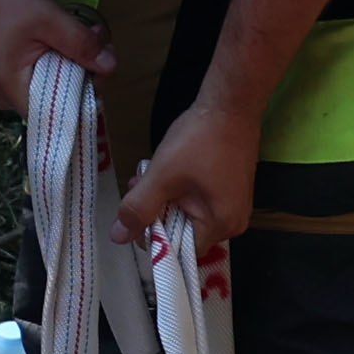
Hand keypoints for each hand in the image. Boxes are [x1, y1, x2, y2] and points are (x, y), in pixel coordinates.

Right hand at [0, 0, 104, 118]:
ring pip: (56, 89)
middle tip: (99, 42)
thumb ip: (81, 44)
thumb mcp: (49, 20)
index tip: (102, 70)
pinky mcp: (17, 74)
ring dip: (76, 65)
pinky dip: (63, 61)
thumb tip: (111, 67)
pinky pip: (48, 78)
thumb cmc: (7, 2)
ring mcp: (12, 86)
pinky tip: (69, 40)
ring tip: (86, 35)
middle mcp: (9, 96)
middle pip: (59, 102)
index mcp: (12, 89)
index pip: (56, 116)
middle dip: (85, 75)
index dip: (85, 98)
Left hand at [119, 92, 256, 264]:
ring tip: (146, 175)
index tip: (136, 215)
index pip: (180, 250)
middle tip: (138, 188)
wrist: (231, 103)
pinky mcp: (230, 189)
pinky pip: (199, 201)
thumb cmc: (200, 140)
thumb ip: (138, 208)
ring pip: (188, 214)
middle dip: (156, 214)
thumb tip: (118, 238)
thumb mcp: (162, 176)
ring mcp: (234, 205)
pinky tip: (165, 171)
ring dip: (164, 200)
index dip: (154, 237)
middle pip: (184, 233)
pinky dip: (179, 191)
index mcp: (221, 225)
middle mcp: (233, 222)